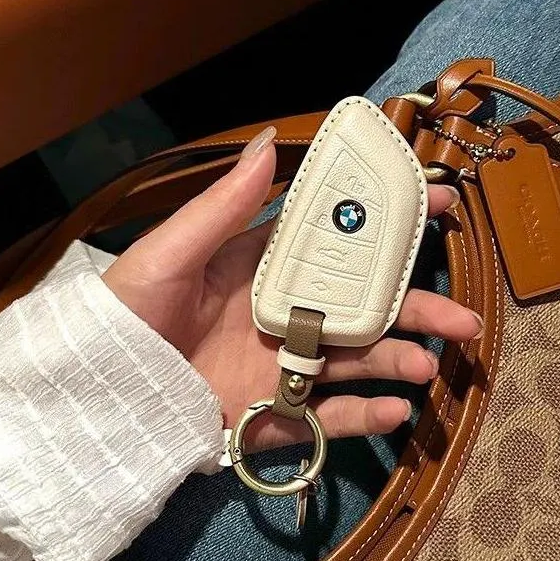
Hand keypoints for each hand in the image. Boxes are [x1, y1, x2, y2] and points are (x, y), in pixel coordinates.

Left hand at [103, 126, 481, 448]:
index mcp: (263, 269)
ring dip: (398, 362)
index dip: (387, 223)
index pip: (337, 241)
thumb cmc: (124, 315)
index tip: (438, 201)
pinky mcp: (271, 417)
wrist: (95, 396)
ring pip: (356, 363)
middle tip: (464, 317)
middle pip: (362, 309)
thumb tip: (271, 141)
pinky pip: (326, 419)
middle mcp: (284, 316)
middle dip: (416, 310)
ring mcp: (282, 368)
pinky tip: (396, 411)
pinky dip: (364, 417)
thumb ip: (224, 205)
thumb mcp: (172, 252)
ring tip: (432, 363)